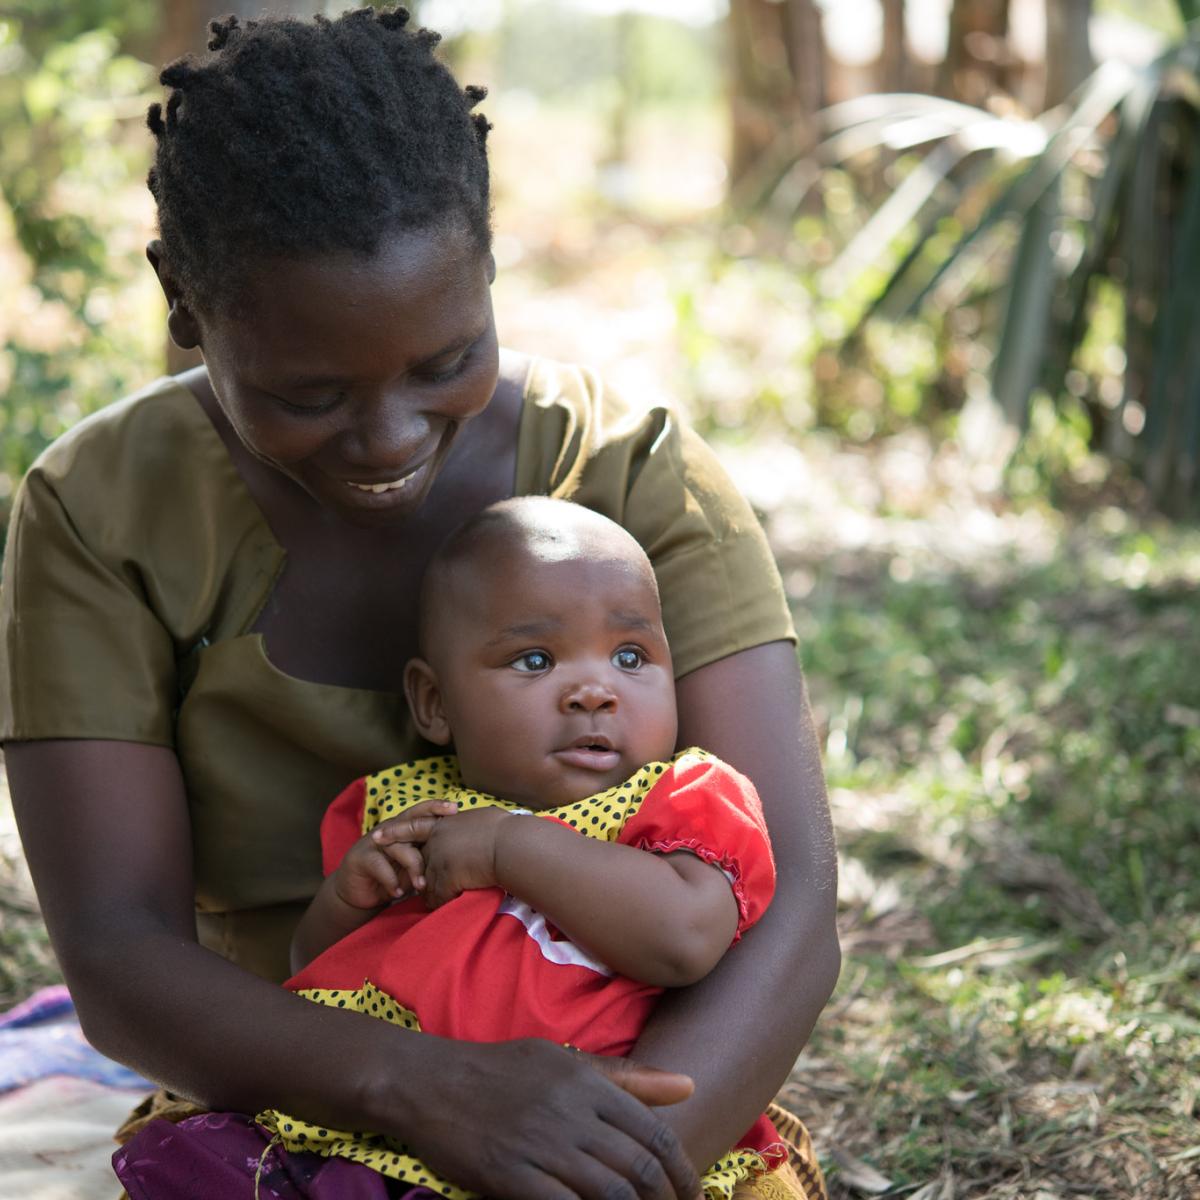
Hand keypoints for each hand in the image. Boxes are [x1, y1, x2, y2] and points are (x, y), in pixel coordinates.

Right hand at [334, 799, 457, 908]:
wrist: (358, 892)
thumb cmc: (392, 876)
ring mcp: (374, 842)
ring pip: (398, 846)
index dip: (437, 808)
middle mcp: (390, 830)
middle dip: (427, 821)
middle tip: (443, 832)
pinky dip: (391, 881)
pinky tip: (398, 893)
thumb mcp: (413, 867)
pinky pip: (379, 865)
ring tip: (421, 886)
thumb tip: (459, 860)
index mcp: (403, 829)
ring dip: (412, 867)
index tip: (456, 809)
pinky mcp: (360, 858)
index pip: (422, 813)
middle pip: (410, 820)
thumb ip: (429, 859)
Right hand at [405, 1038, 703, 1199]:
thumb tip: (688, 1085)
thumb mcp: (563, 1061)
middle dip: (668, 1199)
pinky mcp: (510, 1176)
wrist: (431, 1083)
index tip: (694, 1194)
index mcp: (587, 1083)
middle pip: (639, 1167)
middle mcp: (571, 1113)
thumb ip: (625, 1079)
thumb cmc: (501, 1071)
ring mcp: (541, 1146)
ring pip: (610, 1192)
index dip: (682, 1170)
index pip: (654, 1131)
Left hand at [420, 807, 522, 908]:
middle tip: (436, 885)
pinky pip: (436, 897)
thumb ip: (467, 824)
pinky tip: (451, 905)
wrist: (510, 844)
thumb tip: (475, 827)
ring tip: (444, 900)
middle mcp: (435, 841)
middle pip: (420, 863)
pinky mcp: (445, 879)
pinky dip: (443, 903)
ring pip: (426, 884)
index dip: (424, 851)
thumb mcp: (480, 817)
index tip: (426, 860)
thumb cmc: (504, 829)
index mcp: (442, 824)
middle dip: (428, 875)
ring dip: (435, 893)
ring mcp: (438, 861)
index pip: (419, 835)